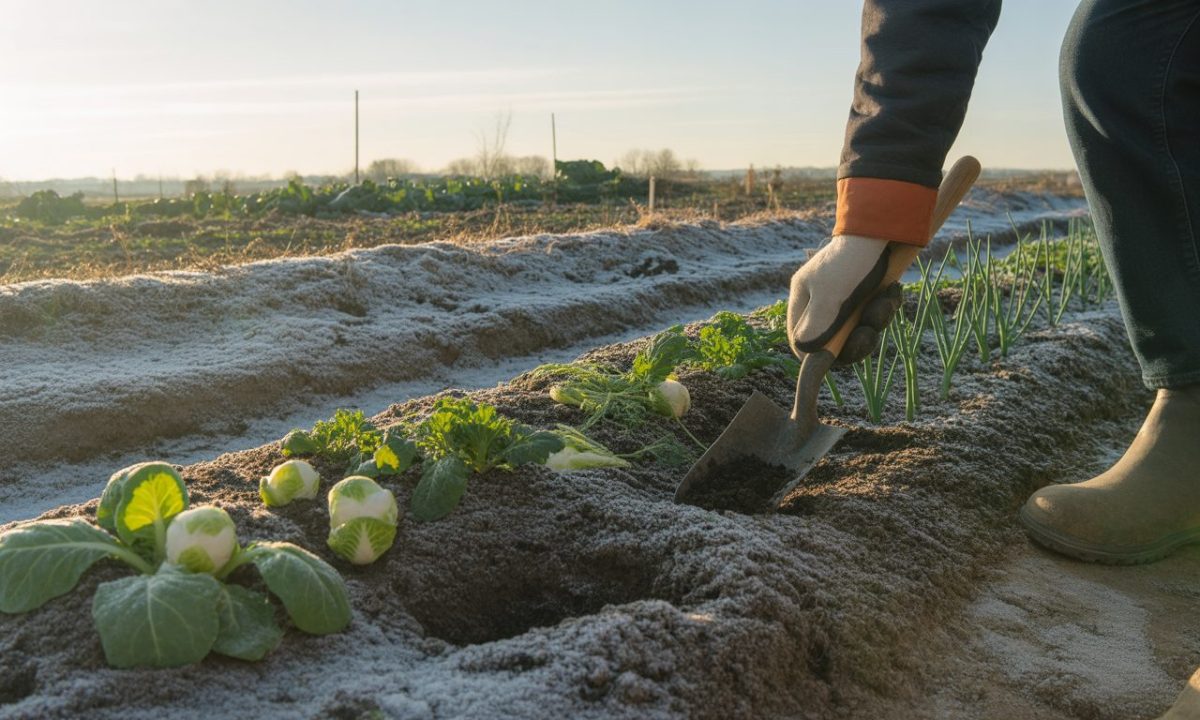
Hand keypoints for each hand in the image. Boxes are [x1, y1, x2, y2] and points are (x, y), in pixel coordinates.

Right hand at [787, 235, 904, 364]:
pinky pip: (875, 311)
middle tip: (869, 332)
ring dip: (876, 320)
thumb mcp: (829, 297)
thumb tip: (803, 353)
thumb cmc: (851, 261)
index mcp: (804, 297)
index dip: (816, 355)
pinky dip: (886, 305)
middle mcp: (822, 298)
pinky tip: (892, 290)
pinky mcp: (869, 288)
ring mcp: (846, 294)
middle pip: (835, 339)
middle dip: (856, 338)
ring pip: (859, 326)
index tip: (837, 359)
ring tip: (886, 300)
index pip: (800, 340)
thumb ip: (815, 328)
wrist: (886, 225)